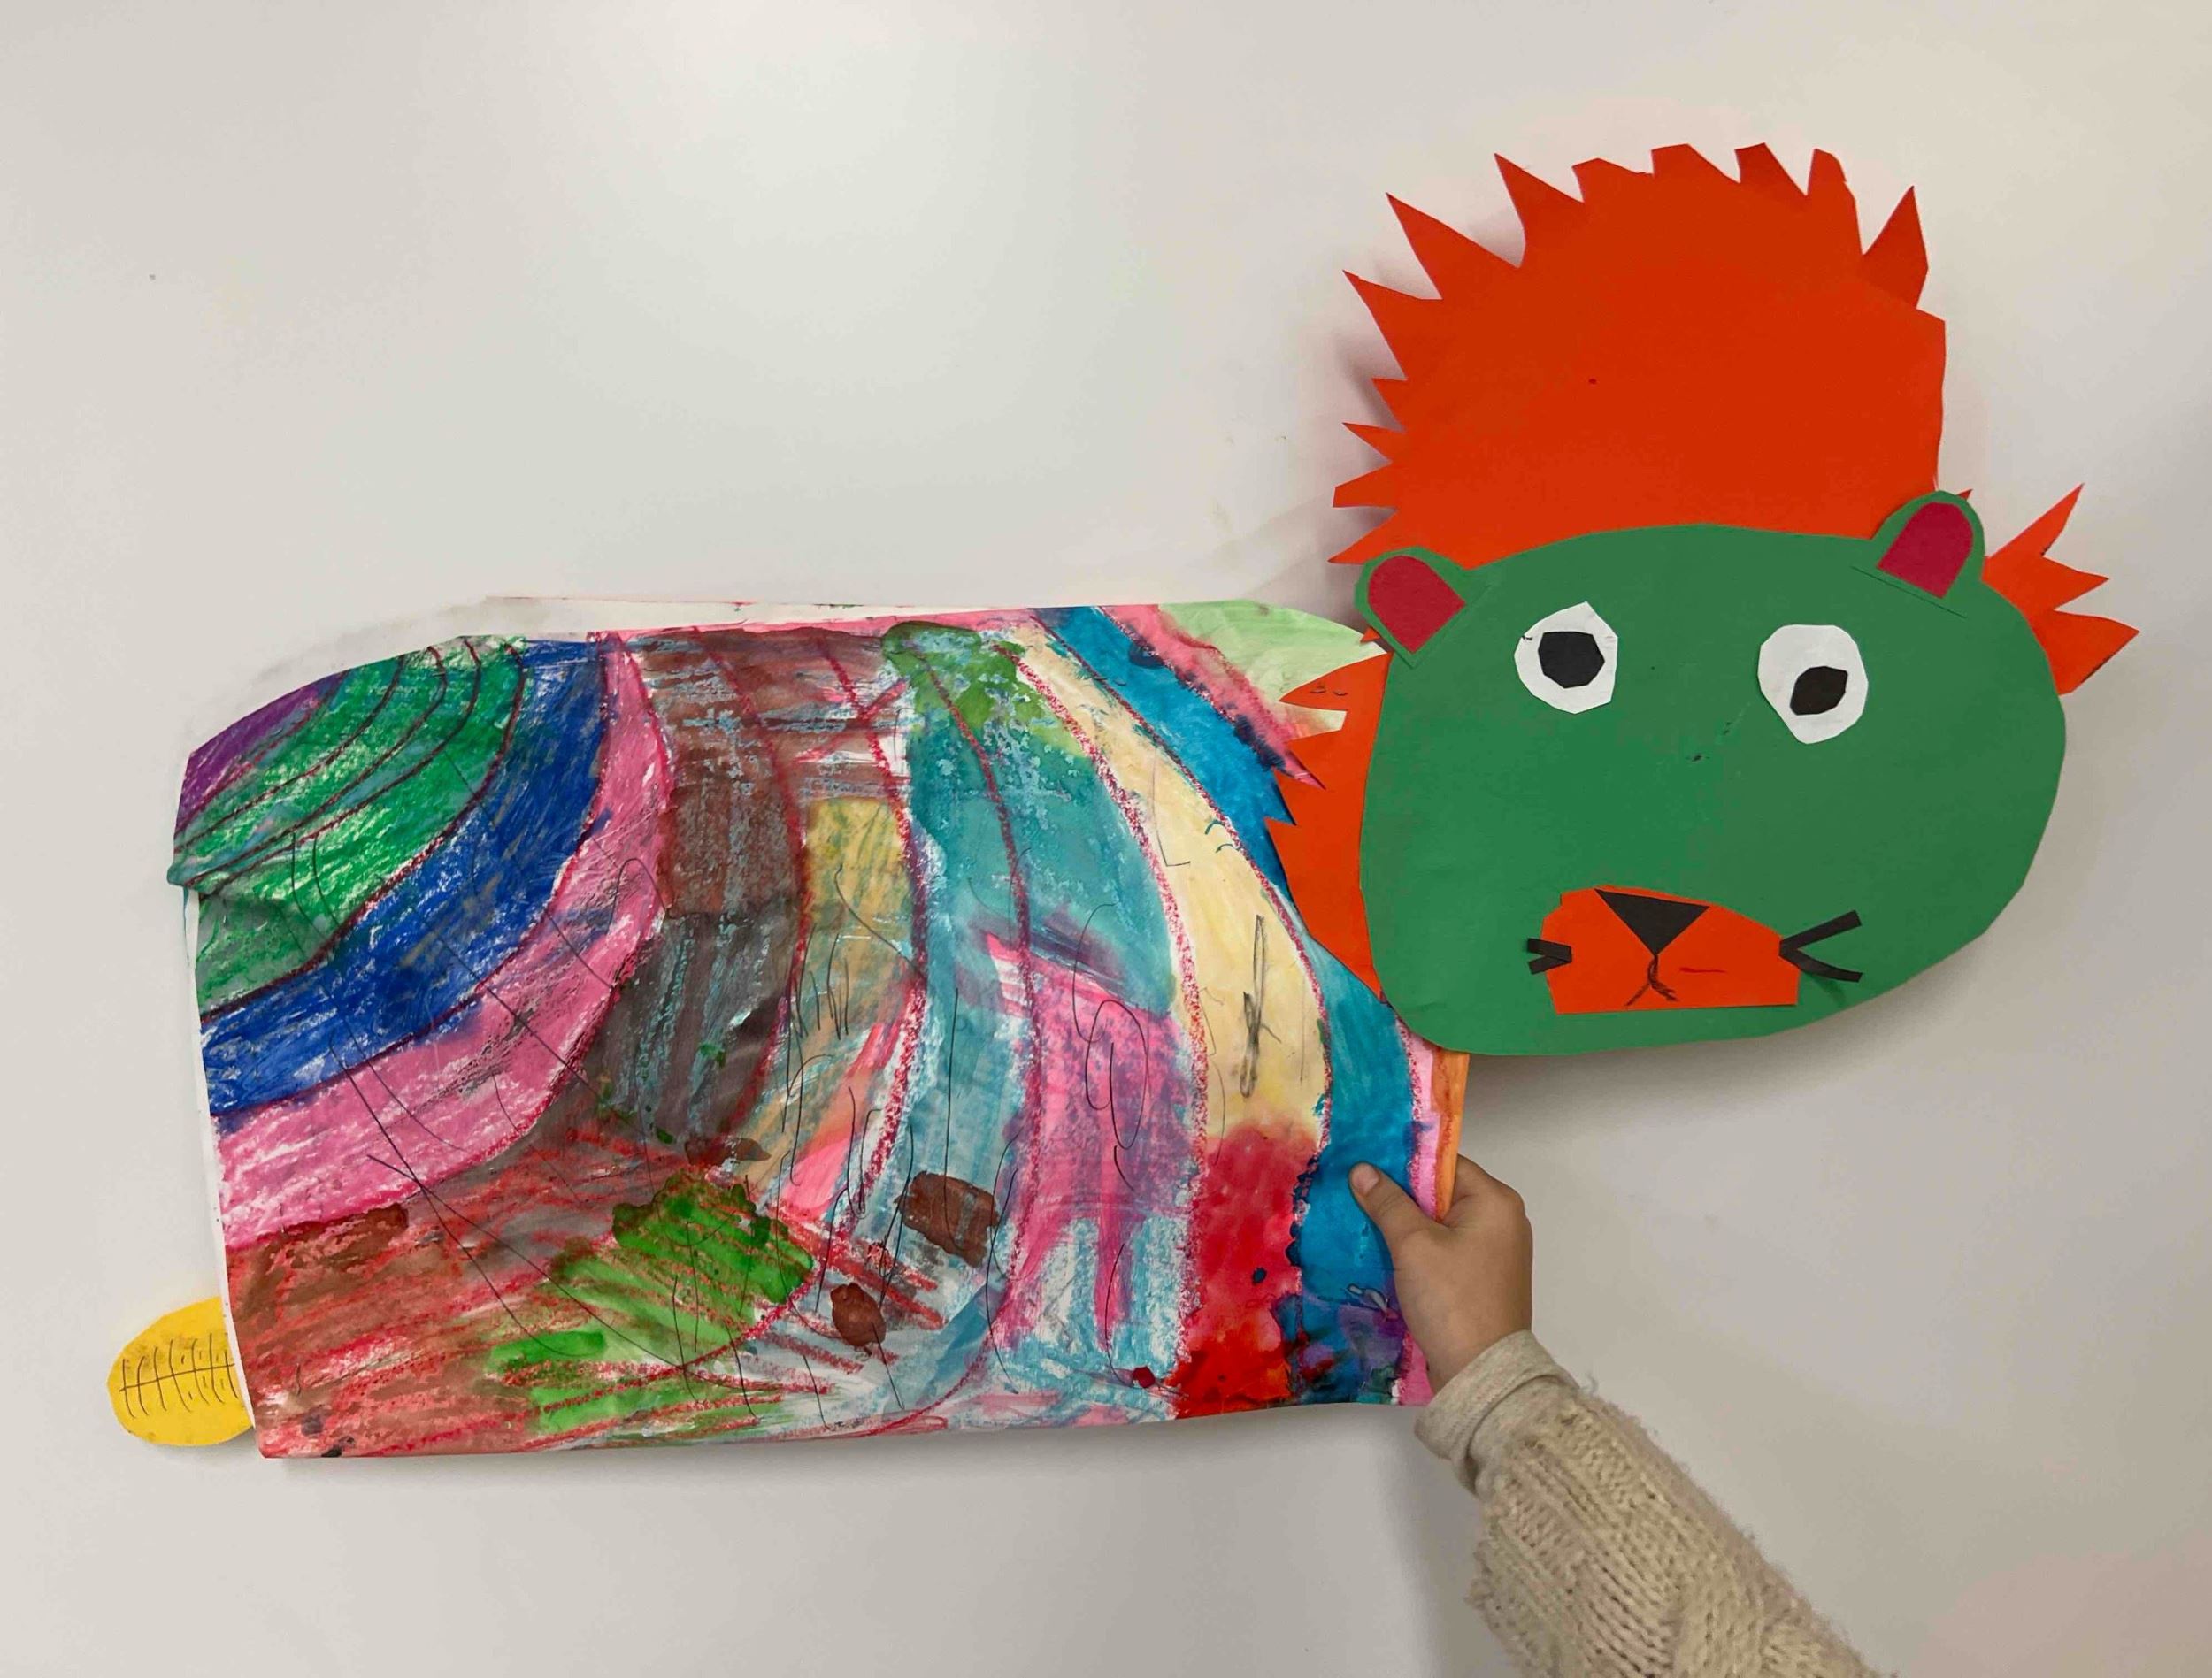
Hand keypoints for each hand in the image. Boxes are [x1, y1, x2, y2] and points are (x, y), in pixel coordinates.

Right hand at [1351, 1156, 1532, 1390]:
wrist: (1481, 1372)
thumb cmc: (1452, 1299)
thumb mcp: (1413, 1245)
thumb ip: (1387, 1203)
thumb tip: (1362, 1170)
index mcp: (1496, 1202)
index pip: (1444, 1165)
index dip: (1403, 1164)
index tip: (1365, 1168)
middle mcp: (1503, 1221)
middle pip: (1442, 1195)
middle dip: (1400, 1198)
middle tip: (1356, 1195)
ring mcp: (1495, 1254)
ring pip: (1441, 1226)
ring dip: (1406, 1228)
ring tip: (1362, 1224)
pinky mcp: (1483, 1281)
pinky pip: (1446, 1253)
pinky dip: (1419, 1253)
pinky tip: (1385, 1257)